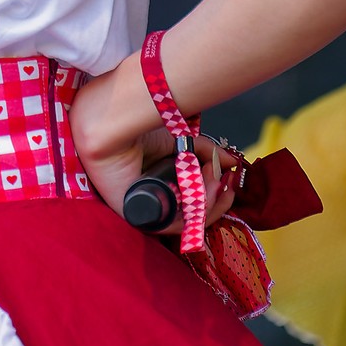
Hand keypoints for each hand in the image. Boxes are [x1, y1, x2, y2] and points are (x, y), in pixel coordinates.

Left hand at [72, 71, 236, 232]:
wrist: (113, 122)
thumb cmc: (137, 128)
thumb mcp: (181, 142)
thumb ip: (205, 152)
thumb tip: (233, 162)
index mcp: (160, 186)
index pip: (192, 202)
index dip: (213, 195)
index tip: (228, 181)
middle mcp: (151, 200)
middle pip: (193, 214)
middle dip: (216, 201)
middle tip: (227, 184)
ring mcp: (143, 209)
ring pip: (187, 220)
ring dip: (210, 203)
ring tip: (217, 181)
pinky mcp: (135, 215)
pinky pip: (173, 224)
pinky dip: (196, 211)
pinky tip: (206, 190)